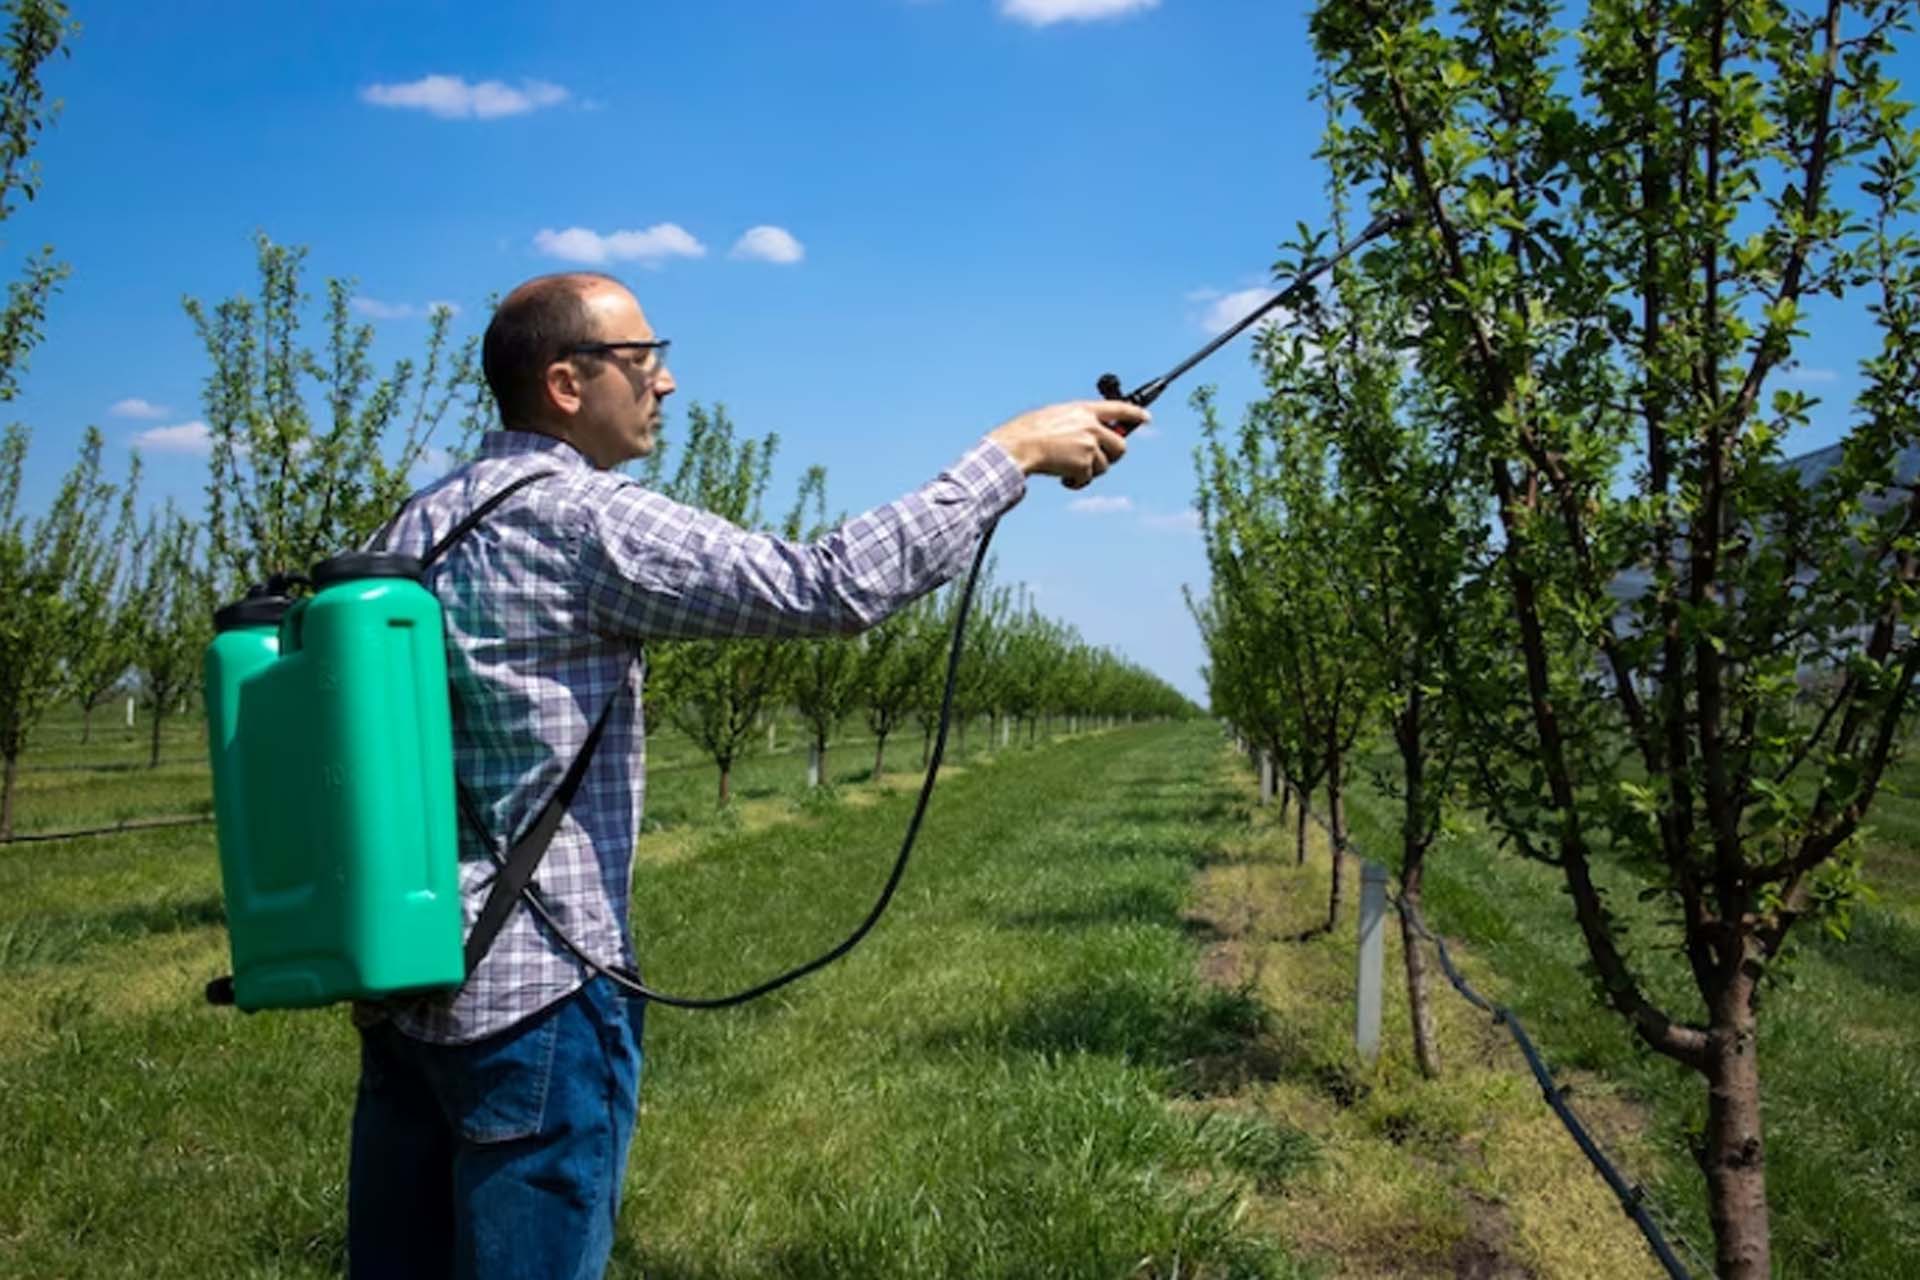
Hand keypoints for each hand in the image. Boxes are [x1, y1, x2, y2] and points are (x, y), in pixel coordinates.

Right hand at [987, 400, 1143, 489]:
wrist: (1017, 447)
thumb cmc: (1027, 433)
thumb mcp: (1055, 417)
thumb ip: (1076, 422)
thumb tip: (1092, 435)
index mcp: (1083, 409)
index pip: (1118, 408)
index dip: (1135, 413)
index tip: (1146, 418)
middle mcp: (1091, 425)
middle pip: (1120, 445)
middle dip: (1112, 456)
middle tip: (1098, 461)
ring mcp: (1089, 444)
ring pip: (1104, 465)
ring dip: (1089, 471)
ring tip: (1067, 469)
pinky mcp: (1084, 463)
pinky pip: (1088, 478)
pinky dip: (1077, 482)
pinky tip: (1063, 478)